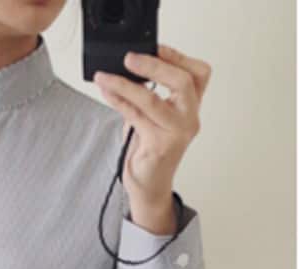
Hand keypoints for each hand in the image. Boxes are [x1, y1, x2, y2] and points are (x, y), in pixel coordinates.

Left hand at [94, 43, 211, 229]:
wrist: (149, 186)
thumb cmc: (150, 150)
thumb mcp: (153, 116)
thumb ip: (150, 94)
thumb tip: (127, 70)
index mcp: (192, 108)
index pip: (198, 74)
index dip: (178, 57)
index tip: (155, 46)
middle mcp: (189, 119)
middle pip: (182, 81)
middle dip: (154, 66)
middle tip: (129, 58)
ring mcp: (177, 133)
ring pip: (152, 100)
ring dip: (124, 85)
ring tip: (105, 77)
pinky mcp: (160, 145)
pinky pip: (136, 116)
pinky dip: (119, 102)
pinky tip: (107, 93)